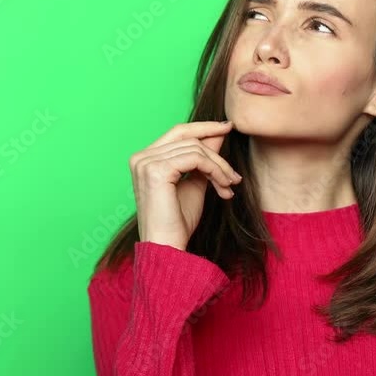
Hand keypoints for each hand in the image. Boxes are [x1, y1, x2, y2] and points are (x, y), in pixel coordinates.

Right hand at [129, 121, 241, 250]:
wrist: (167, 248)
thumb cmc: (177, 222)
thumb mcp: (195, 182)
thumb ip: (204, 158)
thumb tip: (218, 132)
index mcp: (145, 159)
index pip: (178, 132)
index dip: (204, 128)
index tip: (228, 127)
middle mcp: (141, 157)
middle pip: (188, 138)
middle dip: (216, 153)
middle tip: (234, 174)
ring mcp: (146, 163)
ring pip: (196, 149)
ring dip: (219, 168)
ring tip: (229, 187)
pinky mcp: (156, 170)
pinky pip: (196, 159)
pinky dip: (215, 170)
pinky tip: (223, 187)